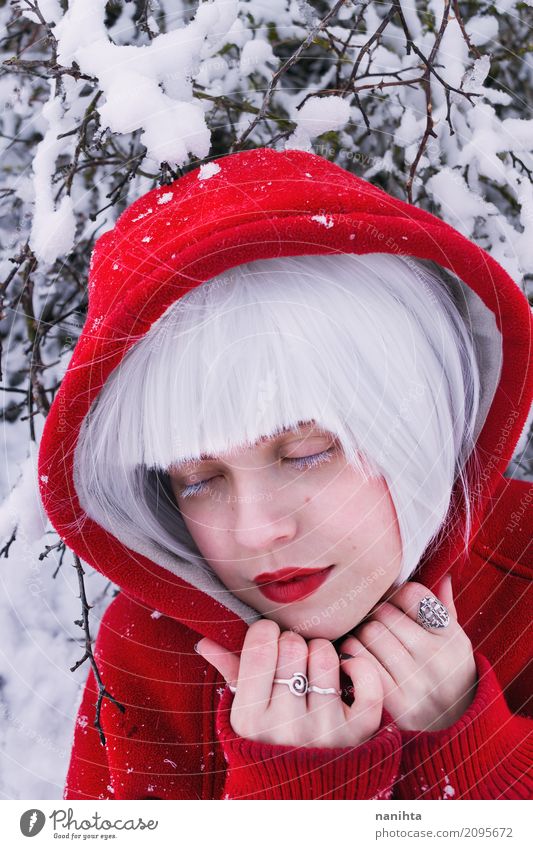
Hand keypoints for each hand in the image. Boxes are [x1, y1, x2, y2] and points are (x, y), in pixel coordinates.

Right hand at [196, 619, 383, 747]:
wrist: (303, 796)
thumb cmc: (268, 744)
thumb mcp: (243, 716)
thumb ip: (230, 674)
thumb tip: (205, 641)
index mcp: (251, 719)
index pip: (261, 647)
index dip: (266, 632)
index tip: (268, 639)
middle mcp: (287, 727)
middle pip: (293, 647)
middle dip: (291, 642)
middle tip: (291, 656)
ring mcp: (325, 730)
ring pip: (326, 656)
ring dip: (320, 652)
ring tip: (314, 667)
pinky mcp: (360, 733)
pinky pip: (367, 682)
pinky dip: (359, 666)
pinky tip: (346, 669)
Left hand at [338, 575, 477, 730]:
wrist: (452, 735)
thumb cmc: (446, 678)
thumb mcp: (455, 644)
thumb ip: (445, 609)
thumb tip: (444, 573)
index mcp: (452, 637)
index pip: (412, 593)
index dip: (395, 594)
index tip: (391, 604)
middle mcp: (437, 658)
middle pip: (384, 612)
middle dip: (372, 615)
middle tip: (370, 624)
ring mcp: (415, 681)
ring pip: (368, 633)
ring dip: (358, 634)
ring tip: (363, 641)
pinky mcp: (393, 702)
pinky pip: (359, 662)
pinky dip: (350, 656)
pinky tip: (354, 659)